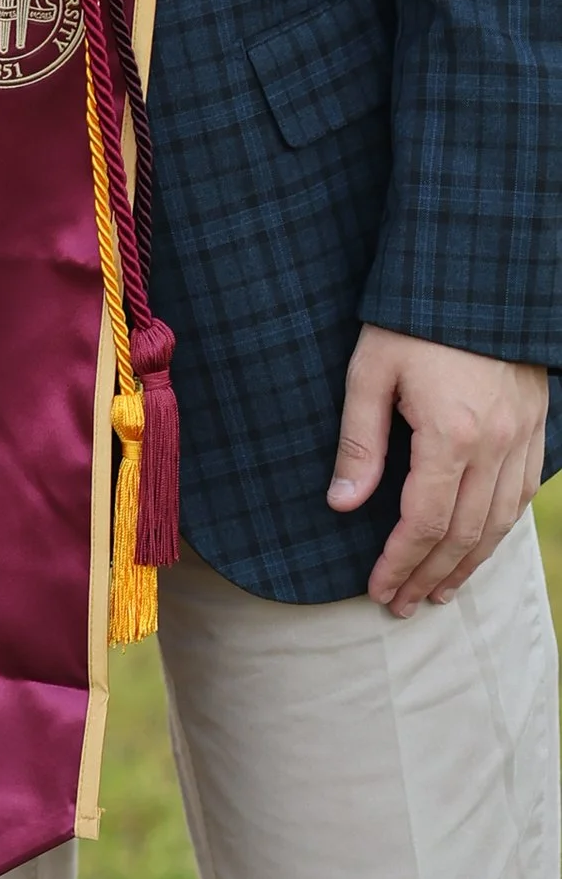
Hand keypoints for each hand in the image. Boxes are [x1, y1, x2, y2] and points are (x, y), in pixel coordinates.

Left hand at [328, 324, 548, 616]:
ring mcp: (523, 436)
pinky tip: (478, 545)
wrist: (474, 273)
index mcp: (451, 433)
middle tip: (403, 604)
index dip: (399, 562)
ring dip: (468, 563)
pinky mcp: (536, 425)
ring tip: (438, 589)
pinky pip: (521, 495)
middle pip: (464, 534)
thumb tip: (342, 505)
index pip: (424, 522)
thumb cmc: (409, 318)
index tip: (378, 589)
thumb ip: (359, 443)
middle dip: (429, 574)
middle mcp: (495, 444)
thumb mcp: (369, 371)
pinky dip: (498, 530)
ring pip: (499, 522)